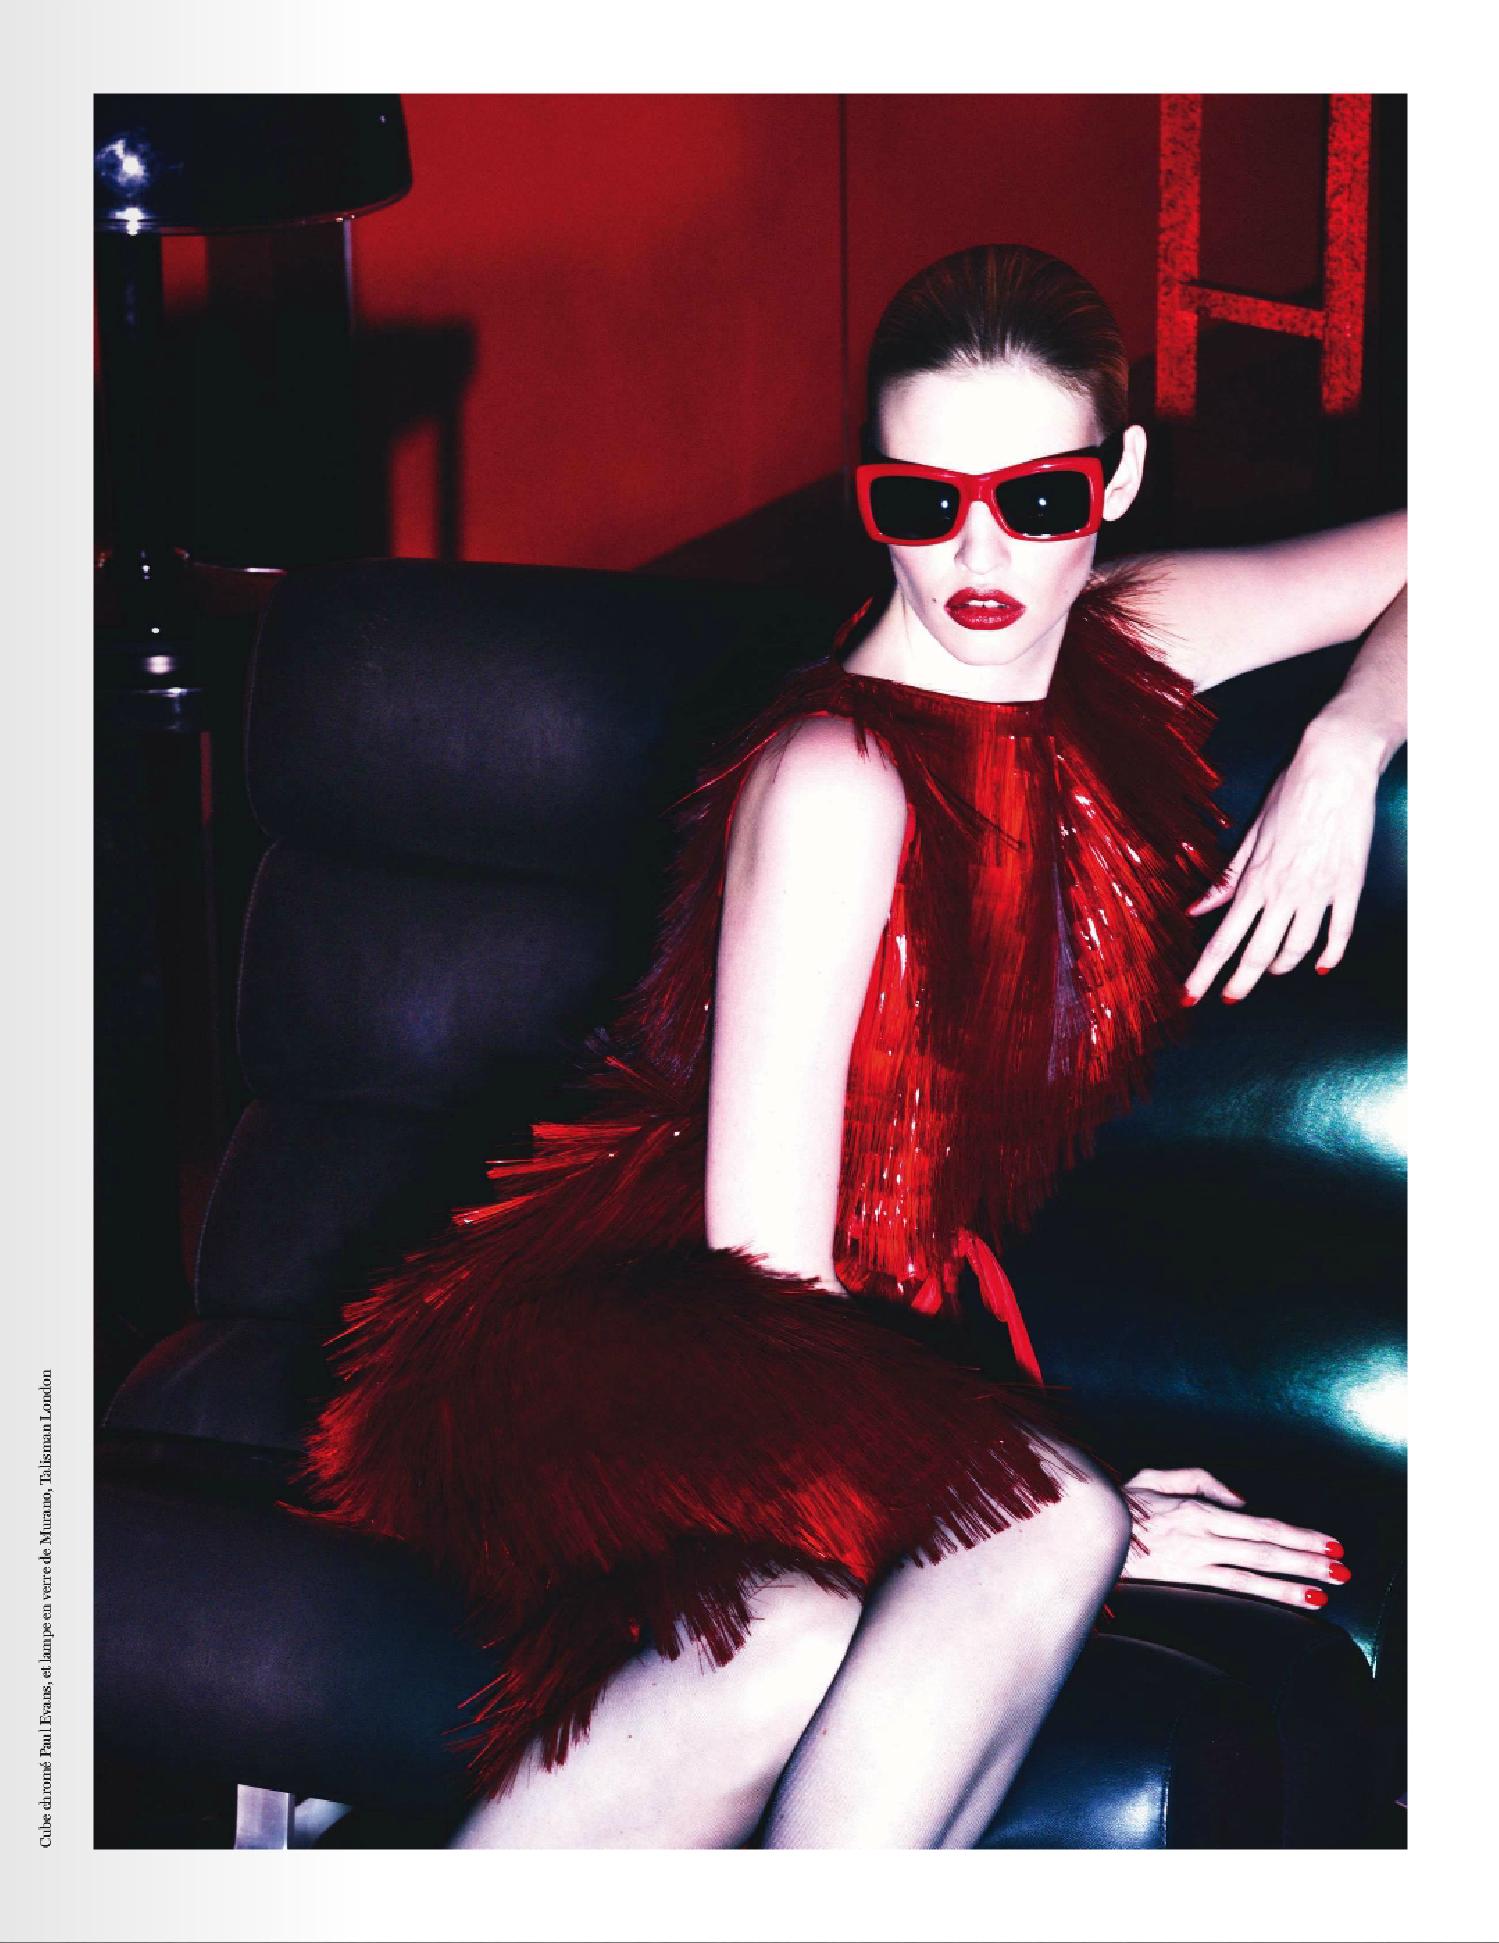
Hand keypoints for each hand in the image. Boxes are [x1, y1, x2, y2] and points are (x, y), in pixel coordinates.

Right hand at [1118, 1466, 1349, 1609]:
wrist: (1084, 1531)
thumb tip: (1242, 1500)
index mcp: (1198, 1508)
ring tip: (1326, 1590)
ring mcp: (1194, 1562)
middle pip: (1266, 1549)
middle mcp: (1201, 1536)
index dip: (1299, 1535)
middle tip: (1342, 1569)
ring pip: (1254, 1572)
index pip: (1261, 1524)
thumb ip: (1203, 1480)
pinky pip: (1233, 1589)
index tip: (1329, 1542)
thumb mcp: (1159, 1475)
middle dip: (1308, 1560)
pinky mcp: (1185, 1581)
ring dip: (1295, 1582)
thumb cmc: (1122, 1500)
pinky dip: (1266, 1595)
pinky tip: (1289, 1603)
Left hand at [1183, 716, 1380, 1003]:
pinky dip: (1329, 955)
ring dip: (1281, 966)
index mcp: (1254, 882)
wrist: (1335, 769)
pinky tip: (1321, 967)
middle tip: (1230, 999)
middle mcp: (1284, 893)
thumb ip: (1226, 878)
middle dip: (1240, 984)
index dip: (1205, 973)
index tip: (1190, 996)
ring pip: (1297, 949)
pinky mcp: (1349, 887)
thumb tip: (1196, 908)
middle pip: (1257, 954)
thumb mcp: (1251, 836)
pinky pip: (1339, 933)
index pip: (1223, 940)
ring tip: (1270, 971)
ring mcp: (1319, 892)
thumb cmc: (1290, 794)